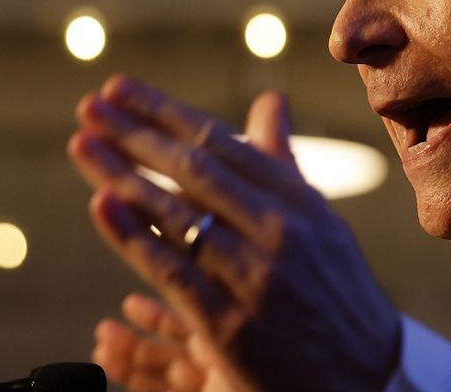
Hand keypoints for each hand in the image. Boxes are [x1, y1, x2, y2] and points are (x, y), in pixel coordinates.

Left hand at [68, 75, 401, 391]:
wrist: (368, 376)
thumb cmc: (334, 290)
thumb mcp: (320, 221)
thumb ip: (282, 164)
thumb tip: (271, 102)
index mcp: (298, 200)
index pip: (220, 142)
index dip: (163, 112)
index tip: (118, 88)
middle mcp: (280, 232)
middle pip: (195, 170)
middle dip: (134, 133)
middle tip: (88, 106)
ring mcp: (257, 279)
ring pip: (180, 216)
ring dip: (122, 175)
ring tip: (82, 145)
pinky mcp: (234, 328)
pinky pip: (175, 274)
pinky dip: (136, 237)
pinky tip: (102, 206)